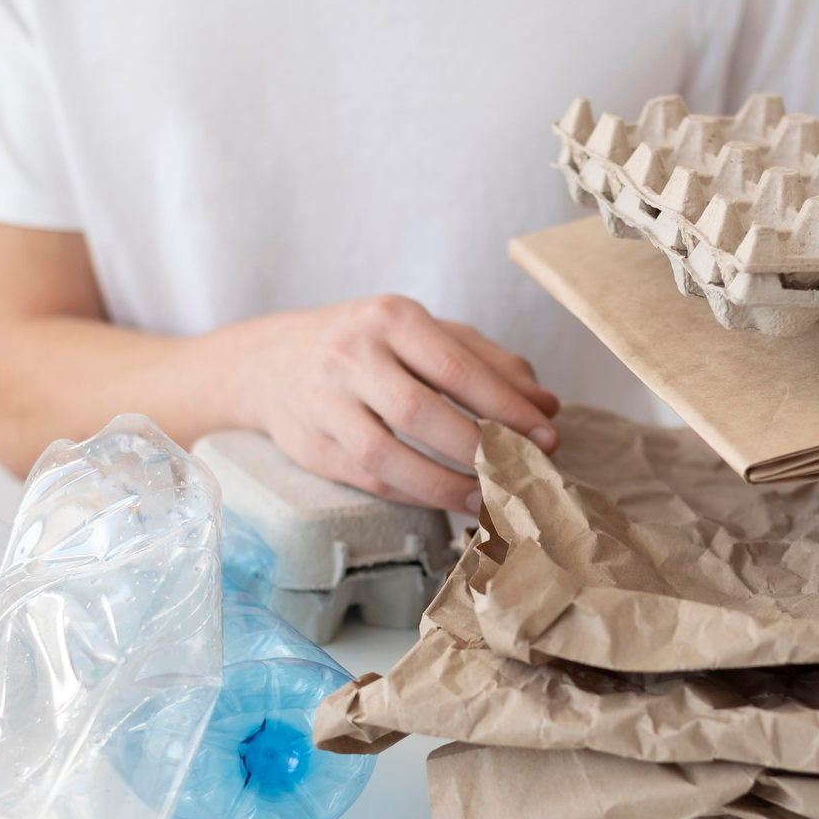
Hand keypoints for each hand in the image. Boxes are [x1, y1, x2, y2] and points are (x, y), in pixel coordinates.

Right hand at [228, 295, 560, 512]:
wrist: (270, 360)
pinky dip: (413, 495)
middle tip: (521, 472)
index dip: (506, 408)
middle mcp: (351, 355)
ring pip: (386, 455)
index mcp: (389, 317)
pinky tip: (448, 500)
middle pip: (419, 412)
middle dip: (478, 448)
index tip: (547, 437)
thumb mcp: (426, 333)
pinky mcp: (309, 445)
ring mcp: (324, 403)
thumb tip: (547, 406)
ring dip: (443, 484)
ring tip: (488, 499)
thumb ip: (489, 362)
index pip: (456, 368)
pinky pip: (367, 479)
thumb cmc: (369, 345)